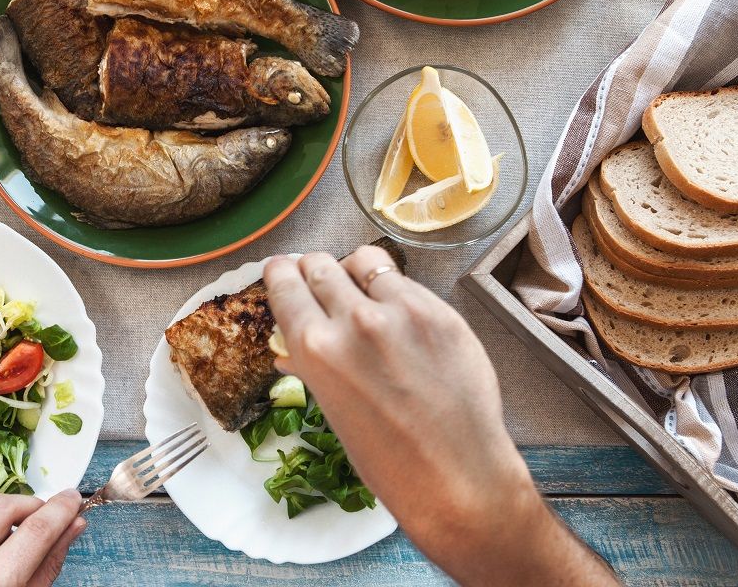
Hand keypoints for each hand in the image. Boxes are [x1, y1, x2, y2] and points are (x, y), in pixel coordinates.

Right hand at [263, 248, 617, 585]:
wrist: (457, 476)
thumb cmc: (388, 459)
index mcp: (316, 348)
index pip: (284, 283)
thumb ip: (311, 366)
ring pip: (364, 260)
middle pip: (320, 264)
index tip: (283, 274)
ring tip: (361, 292)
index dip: (280, 275)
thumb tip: (288, 346)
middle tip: (319, 284)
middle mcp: (355, 321)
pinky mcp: (440, 312)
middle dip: (313, 271)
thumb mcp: (332, 410)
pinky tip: (399, 316)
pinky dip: (394, 291)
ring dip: (354, 272)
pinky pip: (405, 282)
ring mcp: (402, 312)